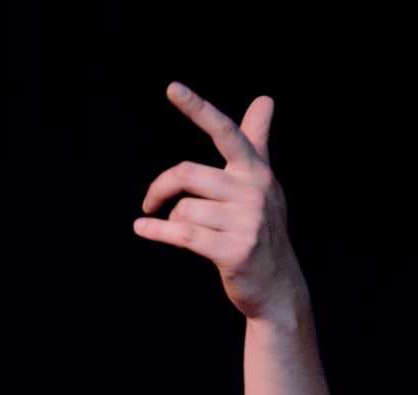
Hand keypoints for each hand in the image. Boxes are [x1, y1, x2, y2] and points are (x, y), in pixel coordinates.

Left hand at [134, 82, 306, 320]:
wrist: (275, 284)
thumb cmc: (261, 228)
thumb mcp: (261, 184)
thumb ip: (256, 142)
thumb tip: (265, 99)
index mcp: (256, 171)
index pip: (225, 132)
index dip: (198, 109)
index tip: (172, 87)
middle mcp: (255, 191)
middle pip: (187, 174)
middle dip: (160, 188)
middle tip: (150, 201)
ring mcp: (247, 221)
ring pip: (183, 209)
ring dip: (172, 221)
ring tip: (186, 231)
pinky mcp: (233, 250)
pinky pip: (181, 233)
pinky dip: (156, 231)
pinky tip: (143, 228)